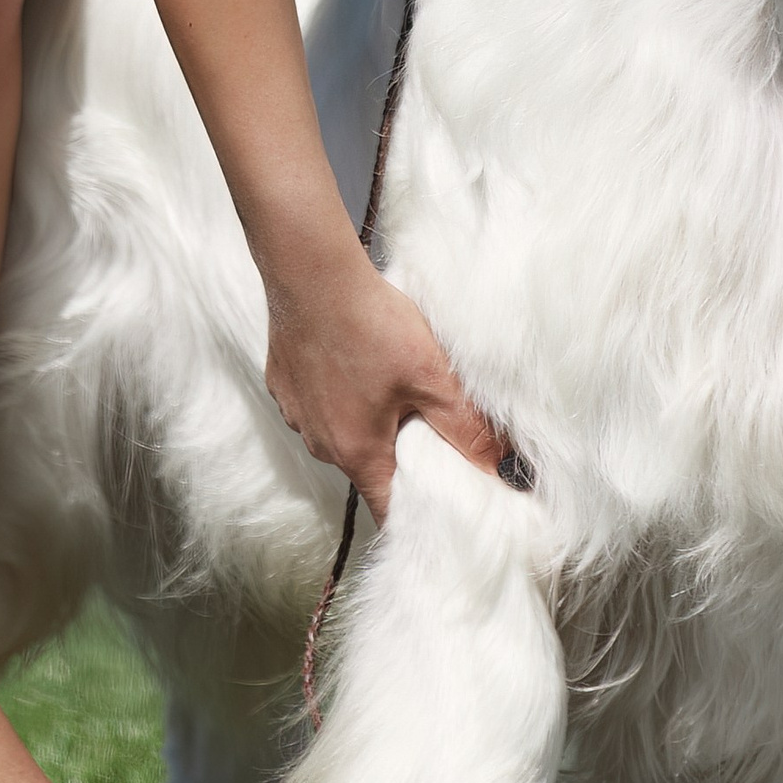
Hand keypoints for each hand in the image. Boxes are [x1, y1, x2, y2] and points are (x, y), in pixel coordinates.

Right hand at [262, 238, 506, 524]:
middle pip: (368, 465)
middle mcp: (320, 442)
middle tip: (427, 420)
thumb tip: (498, 463)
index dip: (418, 510)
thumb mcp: (431, 375)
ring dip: (368, 416)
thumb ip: (466, 426)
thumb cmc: (369, 324)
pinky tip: (356, 356)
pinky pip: (318, 401)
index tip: (440, 505)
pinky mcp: (284, 382)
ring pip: (342, 430)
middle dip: (399, 451)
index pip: (388, 508)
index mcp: (357, 452)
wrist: (310, 272)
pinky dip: (340, 389)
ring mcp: (297, 412)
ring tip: (390, 378)